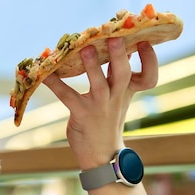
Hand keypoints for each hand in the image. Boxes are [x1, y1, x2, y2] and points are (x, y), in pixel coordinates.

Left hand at [42, 38, 157, 169]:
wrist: (101, 156)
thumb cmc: (107, 121)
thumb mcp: (117, 98)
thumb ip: (116, 76)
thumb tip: (112, 47)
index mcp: (127, 92)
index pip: (148, 77)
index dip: (150, 60)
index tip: (145, 42)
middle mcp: (116, 97)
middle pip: (125, 74)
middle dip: (120, 55)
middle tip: (115, 38)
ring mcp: (100, 106)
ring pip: (99, 84)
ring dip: (92, 66)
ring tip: (85, 49)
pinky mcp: (82, 114)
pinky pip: (67, 95)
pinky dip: (55, 83)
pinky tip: (44, 73)